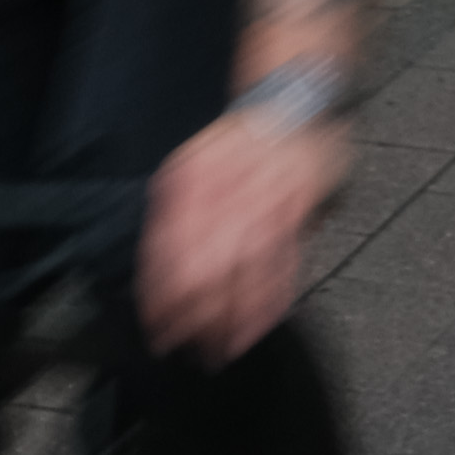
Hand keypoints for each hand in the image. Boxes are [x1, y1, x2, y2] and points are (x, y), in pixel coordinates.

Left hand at [136, 105, 351, 365]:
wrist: (290, 104)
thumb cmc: (238, 144)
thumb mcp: (193, 165)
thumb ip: (180, 214)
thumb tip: (161, 273)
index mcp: (191, 177)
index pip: (167, 246)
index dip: (161, 294)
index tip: (157, 328)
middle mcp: (225, 189)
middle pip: (204, 266)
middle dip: (194, 315)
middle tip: (186, 348)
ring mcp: (264, 199)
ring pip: (242, 273)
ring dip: (231, 319)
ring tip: (220, 351)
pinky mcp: (298, 210)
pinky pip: (281, 266)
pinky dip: (268, 303)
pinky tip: (256, 329)